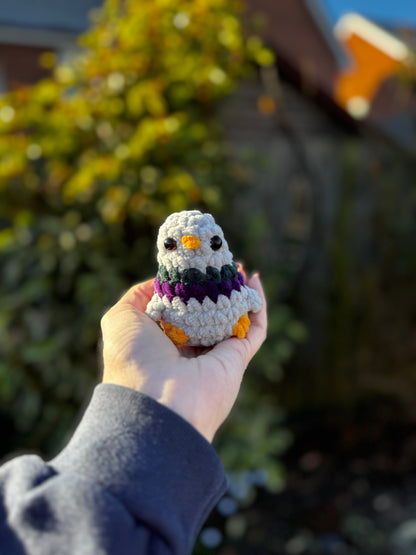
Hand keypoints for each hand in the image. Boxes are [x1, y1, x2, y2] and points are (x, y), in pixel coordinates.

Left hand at [100, 273, 266, 441]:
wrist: (158, 400)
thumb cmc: (135, 358)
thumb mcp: (120, 319)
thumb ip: (136, 297)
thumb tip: (158, 283)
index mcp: (160, 342)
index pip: (177, 310)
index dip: (185, 286)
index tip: (190, 264)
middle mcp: (187, 349)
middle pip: (206, 311)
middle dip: (212, 287)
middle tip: (218, 263)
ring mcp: (214, 355)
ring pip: (232, 317)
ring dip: (236, 292)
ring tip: (236, 266)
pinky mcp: (237, 359)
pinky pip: (254, 329)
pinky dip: (258, 306)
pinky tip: (254, 281)